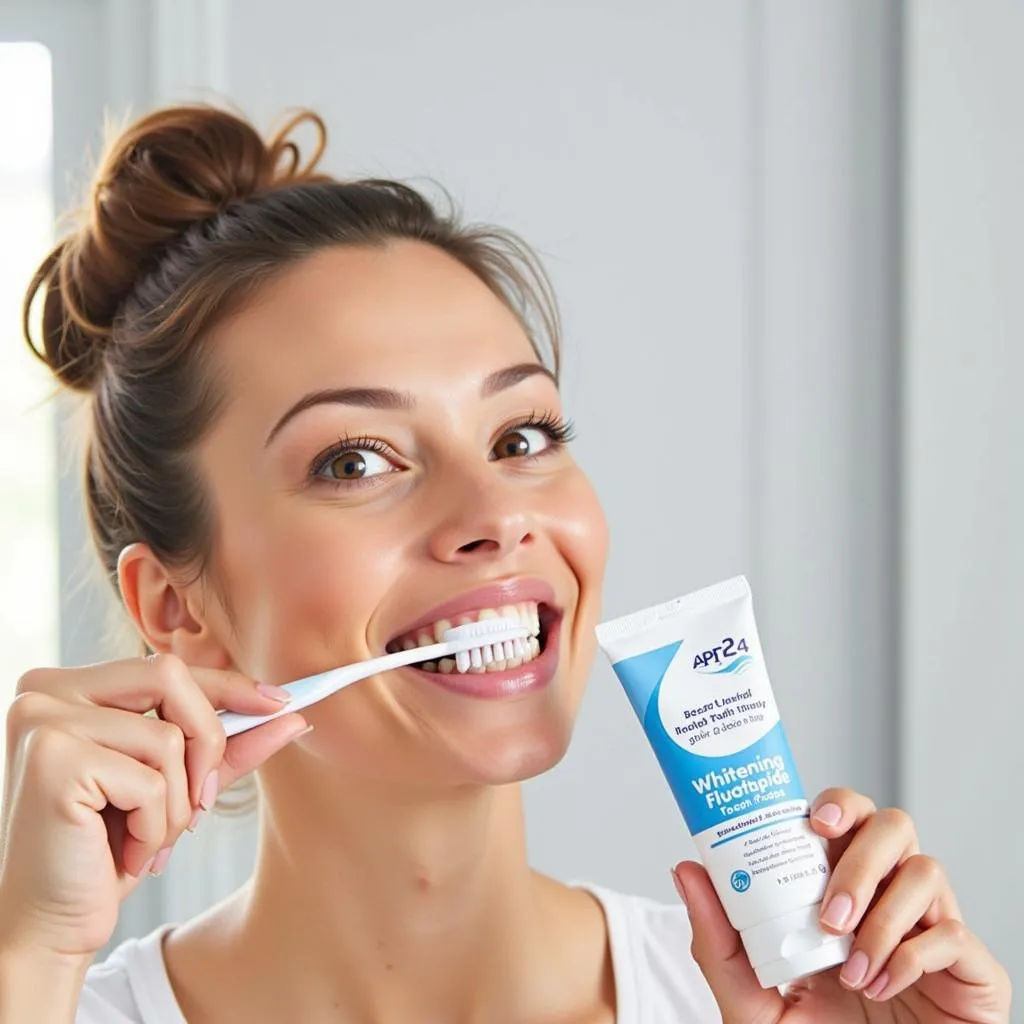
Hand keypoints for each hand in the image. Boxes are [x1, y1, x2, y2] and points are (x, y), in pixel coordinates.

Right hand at [0, 655, 308, 963]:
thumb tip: (290, 714)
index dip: (227, 684)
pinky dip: (155, 827)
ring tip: (149, 841)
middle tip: (203, 802)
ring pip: (168, 737)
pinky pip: (150, 781)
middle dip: (207, 740)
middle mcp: (46, 691)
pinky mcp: (51, 758)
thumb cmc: (107, 852)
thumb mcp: (177, 786)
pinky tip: (127, 854)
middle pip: (169, 676)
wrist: (51, 925)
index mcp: (70, 687)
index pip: (165, 668)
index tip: (280, 702)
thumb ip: (228, 747)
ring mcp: (42, 720)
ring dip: (178, 804)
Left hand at [673, 788, 1011, 1023]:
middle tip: (828, 911)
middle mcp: (888, 897)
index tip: (812, 821)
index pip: (845, 818)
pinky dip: (913, 957)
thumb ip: (717, 943)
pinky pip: (953, 934)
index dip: (835, 805)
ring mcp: (931, 929)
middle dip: (859, 857)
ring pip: (926, 869)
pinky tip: (883, 986)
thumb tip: (686, 870)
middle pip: (892, 825)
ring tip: (851, 968)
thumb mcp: (752, 1000)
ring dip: (882, 915)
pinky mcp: (971, 970)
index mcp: (839, 889)